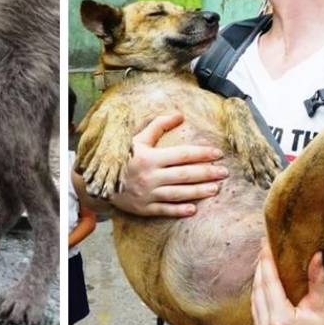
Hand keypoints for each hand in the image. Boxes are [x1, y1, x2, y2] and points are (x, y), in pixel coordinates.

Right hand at [110, 113, 227, 216]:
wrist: (99, 182)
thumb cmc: (122, 157)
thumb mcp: (137, 139)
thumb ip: (159, 126)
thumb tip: (180, 114)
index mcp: (150, 158)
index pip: (182, 155)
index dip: (201, 154)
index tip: (217, 153)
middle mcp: (150, 176)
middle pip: (184, 174)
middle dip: (207, 173)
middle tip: (224, 172)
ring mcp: (147, 194)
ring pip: (178, 193)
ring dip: (199, 191)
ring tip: (215, 189)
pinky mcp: (144, 208)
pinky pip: (164, 210)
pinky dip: (179, 210)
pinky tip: (194, 209)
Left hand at [251, 240, 323, 324]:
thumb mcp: (323, 307)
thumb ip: (317, 280)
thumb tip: (317, 255)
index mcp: (281, 319)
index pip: (269, 282)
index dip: (266, 260)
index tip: (266, 242)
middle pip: (258, 289)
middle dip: (261, 266)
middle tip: (264, 248)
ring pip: (254, 299)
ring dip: (257, 279)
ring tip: (264, 262)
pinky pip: (255, 310)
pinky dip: (258, 295)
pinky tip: (263, 284)